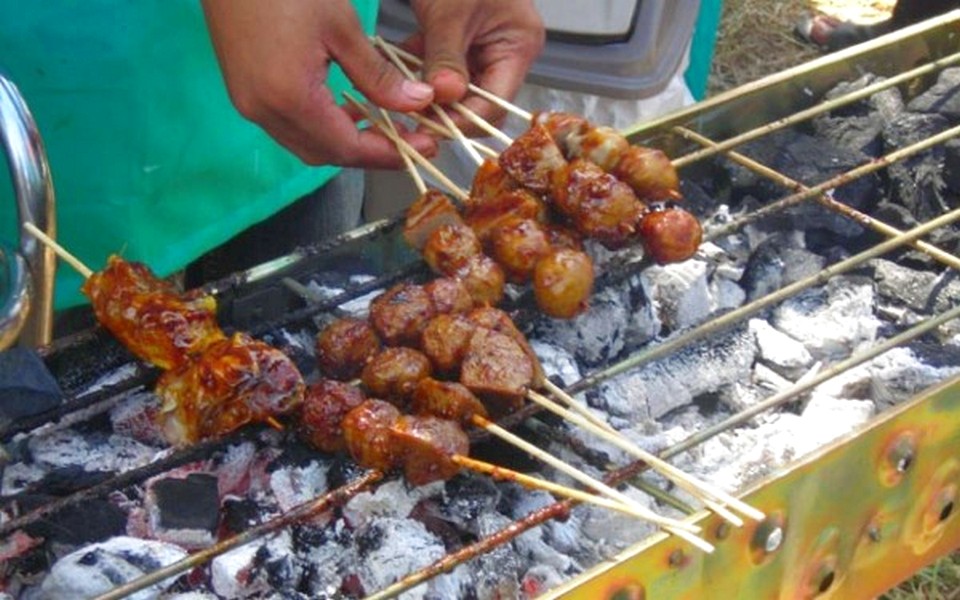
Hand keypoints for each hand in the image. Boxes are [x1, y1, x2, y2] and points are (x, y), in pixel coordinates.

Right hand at [201, 0, 438, 167]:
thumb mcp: (342, 28)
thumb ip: (378, 76)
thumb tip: (417, 102)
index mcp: (289, 97)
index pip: (346, 147)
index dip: (387, 153)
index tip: (422, 148)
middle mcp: (264, 111)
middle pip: (326, 154)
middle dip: (369, 152)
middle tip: (410, 140)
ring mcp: (249, 104)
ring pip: (307, 144)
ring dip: (346, 141)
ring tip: (384, 125)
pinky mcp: (245, 92)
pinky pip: (290, 126)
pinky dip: (323, 126)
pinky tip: (347, 109)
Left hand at [405, 0, 544, 131]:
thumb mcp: (449, 12)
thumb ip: (446, 58)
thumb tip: (444, 99)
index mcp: (519, 45)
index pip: (496, 103)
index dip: (464, 121)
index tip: (429, 128)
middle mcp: (506, 51)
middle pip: (478, 102)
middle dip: (445, 112)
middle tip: (410, 120)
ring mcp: (482, 46)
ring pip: (456, 89)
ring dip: (427, 95)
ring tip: (397, 100)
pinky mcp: (459, 40)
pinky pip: (440, 68)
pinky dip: (418, 72)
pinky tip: (393, 75)